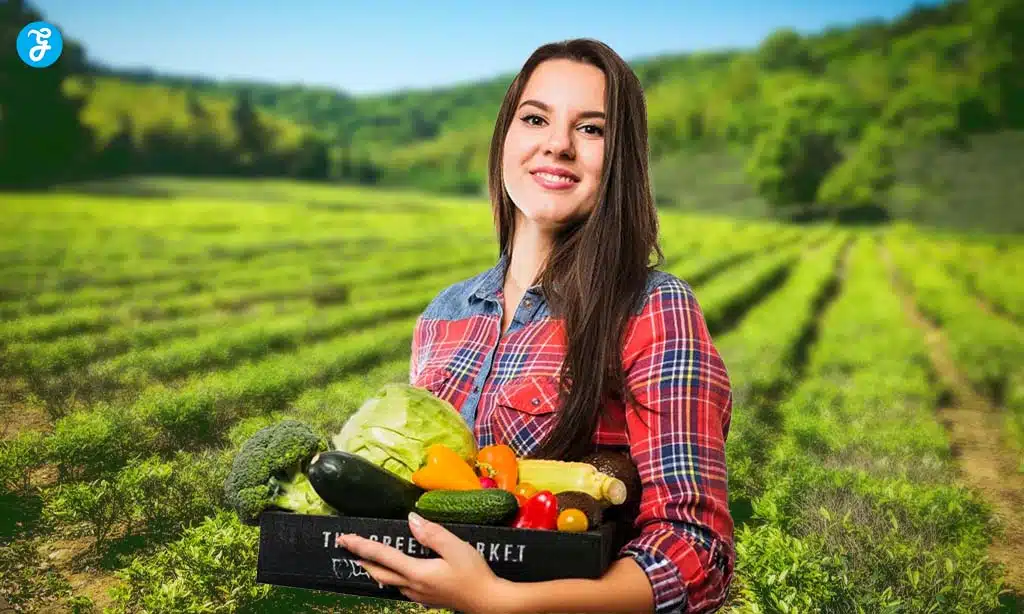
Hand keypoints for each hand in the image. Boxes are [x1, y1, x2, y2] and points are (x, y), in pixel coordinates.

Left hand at [338, 512, 515, 612]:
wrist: (489, 602)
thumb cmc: (475, 575)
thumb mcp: (457, 548)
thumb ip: (433, 534)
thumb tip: (412, 520)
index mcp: (417, 572)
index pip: (382, 556)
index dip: (361, 545)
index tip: (344, 538)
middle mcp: (413, 586)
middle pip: (378, 572)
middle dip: (360, 558)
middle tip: (345, 545)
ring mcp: (418, 595)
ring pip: (387, 581)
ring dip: (373, 568)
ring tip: (364, 557)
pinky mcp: (426, 598)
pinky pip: (399, 586)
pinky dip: (389, 575)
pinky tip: (394, 572)